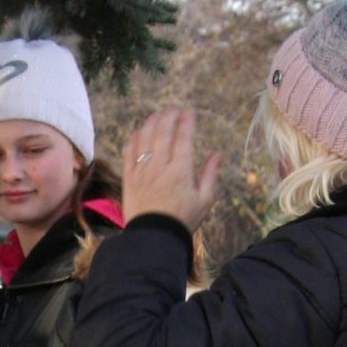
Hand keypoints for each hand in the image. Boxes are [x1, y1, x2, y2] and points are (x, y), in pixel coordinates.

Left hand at [119, 109, 222, 234]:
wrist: (154, 237)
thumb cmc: (182, 220)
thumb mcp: (204, 200)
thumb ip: (210, 175)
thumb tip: (218, 154)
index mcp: (180, 171)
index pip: (183, 138)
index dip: (186, 122)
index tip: (189, 112)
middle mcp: (160, 167)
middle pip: (163, 133)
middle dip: (168, 117)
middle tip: (173, 109)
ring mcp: (142, 171)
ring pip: (145, 139)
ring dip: (151, 123)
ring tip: (156, 115)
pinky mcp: (129, 178)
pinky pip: (129, 152)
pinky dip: (134, 139)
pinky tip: (138, 132)